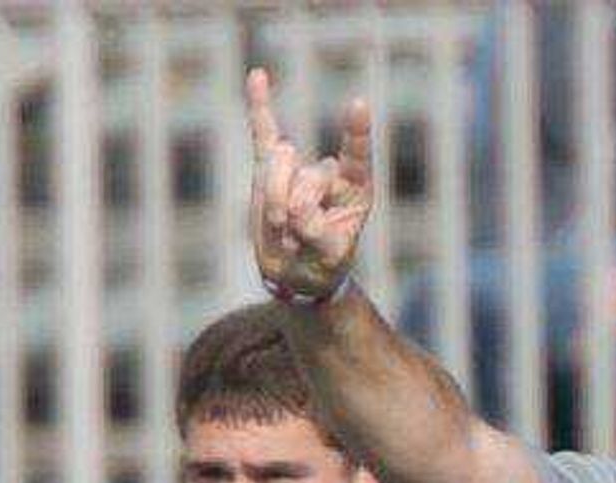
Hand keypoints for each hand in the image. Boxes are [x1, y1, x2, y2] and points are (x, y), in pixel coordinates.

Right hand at [247, 67, 373, 304]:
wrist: (296, 273)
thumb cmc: (321, 265)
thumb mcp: (328, 259)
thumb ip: (316, 232)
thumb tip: (294, 206)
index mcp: (355, 190)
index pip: (356, 158)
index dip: (355, 134)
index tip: (357, 106)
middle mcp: (329, 173)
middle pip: (306, 175)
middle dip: (296, 211)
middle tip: (297, 240)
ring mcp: (298, 167)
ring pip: (278, 167)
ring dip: (274, 203)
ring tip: (283, 229)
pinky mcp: (269, 167)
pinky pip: (263, 131)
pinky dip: (259, 105)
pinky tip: (258, 76)